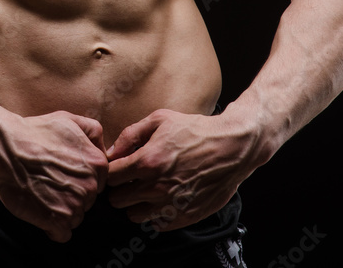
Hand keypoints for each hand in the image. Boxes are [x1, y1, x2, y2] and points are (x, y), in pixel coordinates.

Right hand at [0, 111, 108, 242]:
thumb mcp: (69, 120)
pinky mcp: (56, 221)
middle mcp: (90, 187)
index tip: (63, 174)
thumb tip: (102, 149)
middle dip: (72, 195)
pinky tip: (42, 213)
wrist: (5, 148)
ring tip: (43, 196)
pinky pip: (63, 234)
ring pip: (76, 217)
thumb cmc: (34, 132)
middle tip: (50, 183)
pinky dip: (53, 228)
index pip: (98, 183)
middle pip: (87, 201)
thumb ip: (93, 131)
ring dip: (62, 211)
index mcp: (97, 164)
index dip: (80, 179)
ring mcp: (73, 205)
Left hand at [106, 108, 261, 231]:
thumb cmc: (196, 130)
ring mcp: (170, 205)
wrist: (232, 148)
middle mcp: (156, 187)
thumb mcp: (160, 119)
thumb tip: (112, 153)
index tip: (120, 168)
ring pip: (133, 215)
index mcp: (147, 162)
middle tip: (132, 179)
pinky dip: (156, 213)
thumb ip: (130, 135)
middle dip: (121, 188)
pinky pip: (156, 223)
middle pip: (117, 200)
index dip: (112, 171)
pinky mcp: (184, 217)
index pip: (110, 177)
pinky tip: (165, 197)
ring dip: (137, 203)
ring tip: (148, 190)